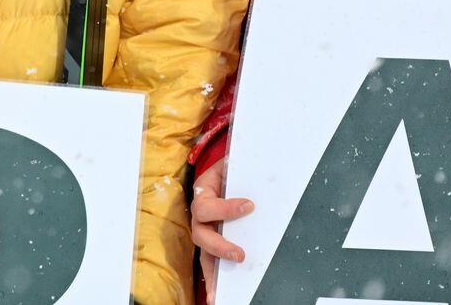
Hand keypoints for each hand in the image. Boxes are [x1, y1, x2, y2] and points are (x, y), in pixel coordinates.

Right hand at [189, 157, 252, 300]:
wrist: (227, 174)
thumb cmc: (231, 171)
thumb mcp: (231, 164)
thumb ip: (237, 164)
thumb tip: (248, 159)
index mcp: (203, 194)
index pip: (206, 205)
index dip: (225, 208)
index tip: (249, 206)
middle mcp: (200, 216)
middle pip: (200, 234)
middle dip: (219, 246)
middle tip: (240, 254)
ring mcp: (206, 232)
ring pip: (203, 253)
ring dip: (214, 270)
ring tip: (222, 290)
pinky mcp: (213, 246)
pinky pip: (210, 265)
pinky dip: (213, 281)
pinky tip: (215, 297)